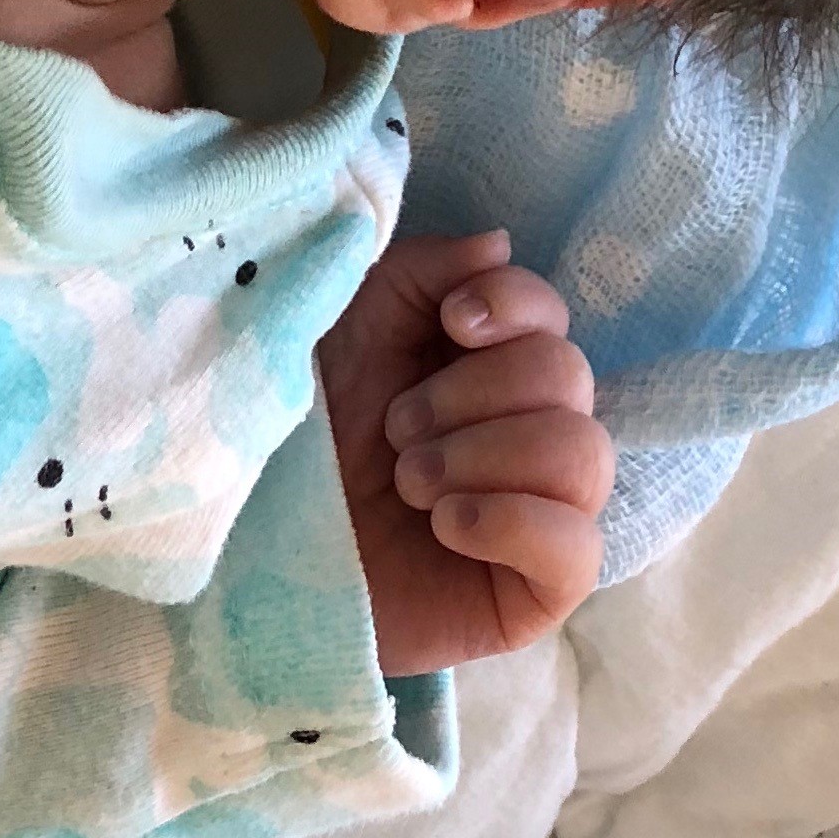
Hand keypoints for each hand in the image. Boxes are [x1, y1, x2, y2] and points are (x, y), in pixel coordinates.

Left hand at [314, 230, 614, 677]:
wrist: (256, 547)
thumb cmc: (302, 430)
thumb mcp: (346, 325)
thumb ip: (418, 272)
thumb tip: (498, 245)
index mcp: (486, 364)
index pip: (550, 315)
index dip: (513, 306)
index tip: (452, 322)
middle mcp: (527, 430)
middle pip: (568, 376)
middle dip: (471, 394)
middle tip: (396, 429)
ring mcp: (540, 513)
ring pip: (582, 454)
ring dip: (484, 455)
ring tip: (410, 482)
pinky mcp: (535, 592)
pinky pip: (580, 549)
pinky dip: (513, 521)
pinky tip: (447, 524)